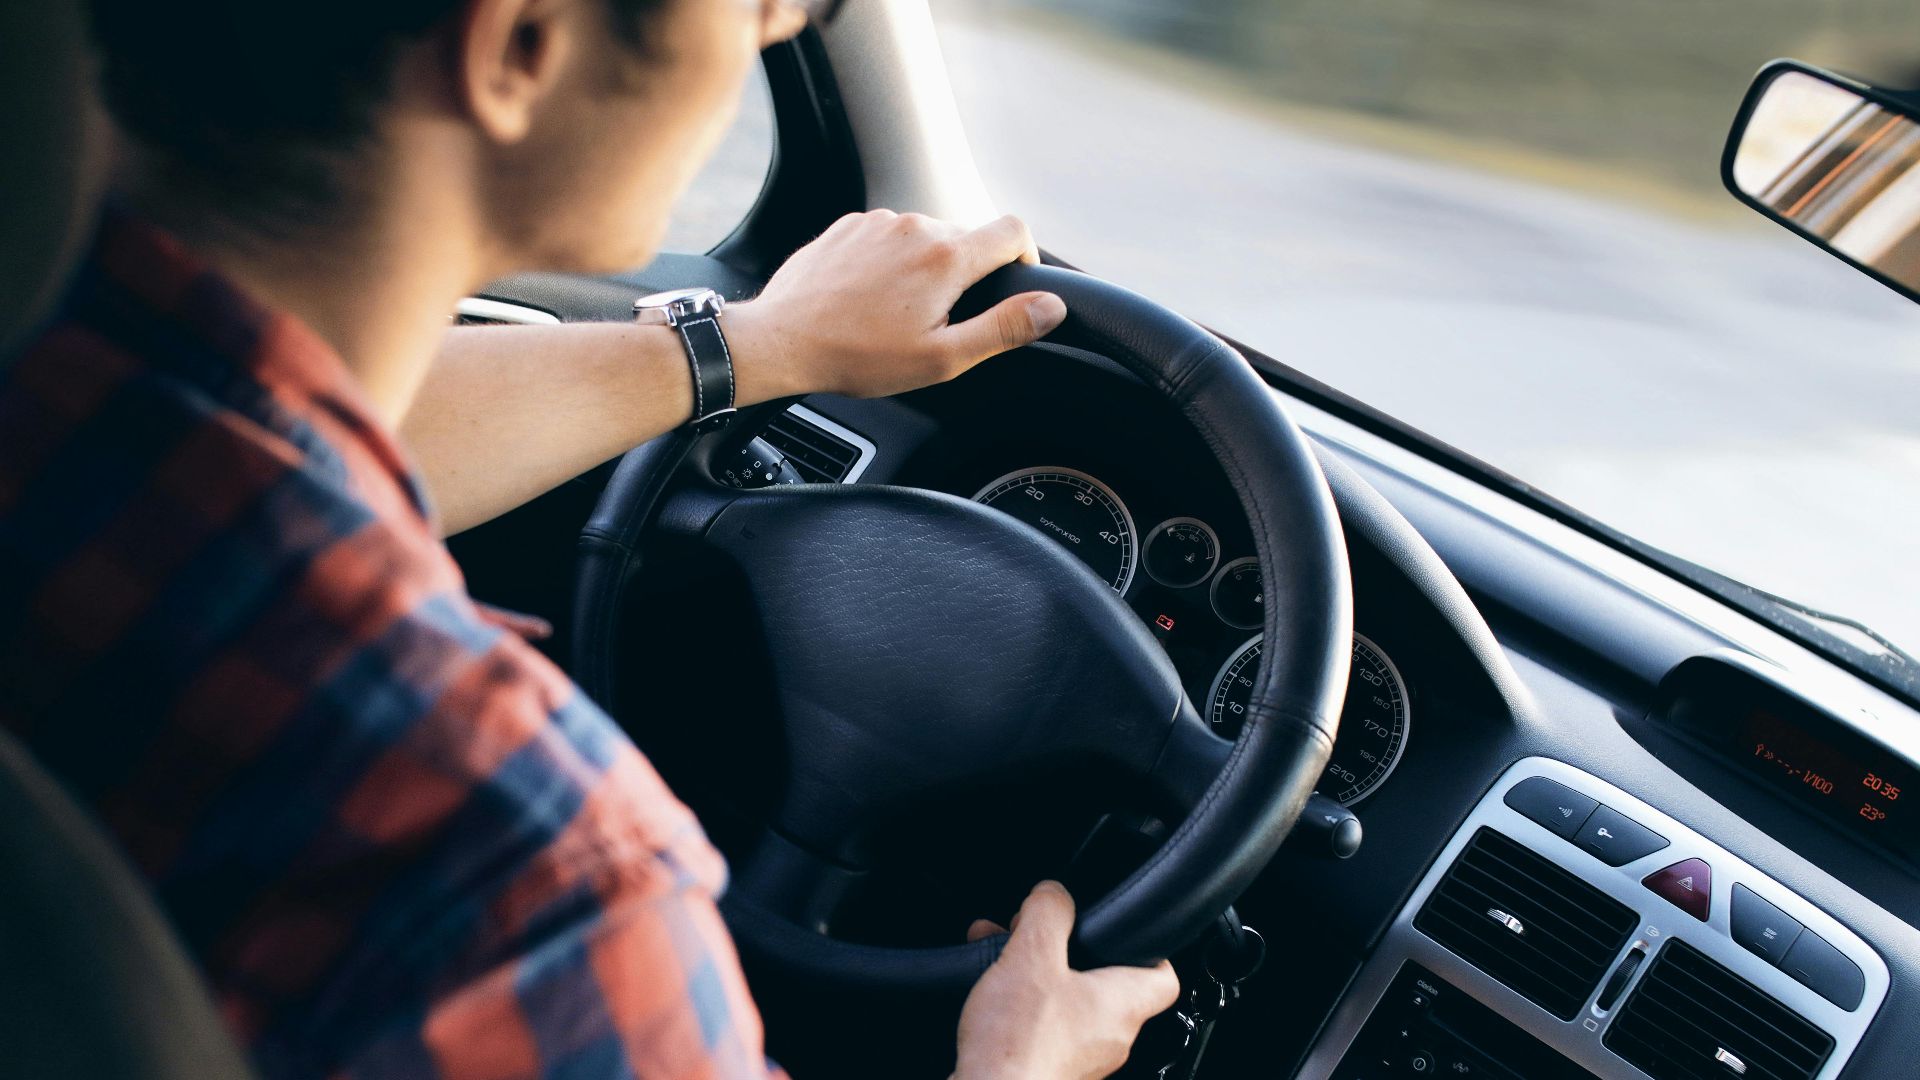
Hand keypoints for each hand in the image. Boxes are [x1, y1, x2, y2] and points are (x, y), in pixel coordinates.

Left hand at [726, 210, 1066, 403]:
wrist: (781, 340)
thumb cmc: (858, 356)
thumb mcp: (941, 357)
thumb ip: (1003, 329)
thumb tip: (1051, 307)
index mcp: (947, 257)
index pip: (1014, 231)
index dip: (1025, 257)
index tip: (1013, 285)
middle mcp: (916, 225)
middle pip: (967, 237)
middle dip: (966, 275)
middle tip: (939, 321)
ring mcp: (879, 221)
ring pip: (925, 237)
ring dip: (925, 268)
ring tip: (897, 313)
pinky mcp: (849, 225)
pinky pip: (887, 236)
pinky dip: (890, 261)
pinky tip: (869, 298)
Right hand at [953, 881, 1181, 1079]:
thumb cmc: (1020, 1044)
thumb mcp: (1031, 956)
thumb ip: (1048, 914)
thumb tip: (1054, 893)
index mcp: (1122, 1004)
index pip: (1164, 976)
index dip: (1149, 949)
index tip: (1126, 931)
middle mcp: (1111, 1037)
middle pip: (1105, 984)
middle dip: (1068, 953)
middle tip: (1040, 936)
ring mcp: (1082, 1059)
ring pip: (1068, 1004)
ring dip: (1039, 976)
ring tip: (1003, 958)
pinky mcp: (1051, 1071)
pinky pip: (1044, 1028)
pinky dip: (1022, 1006)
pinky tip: (990, 994)